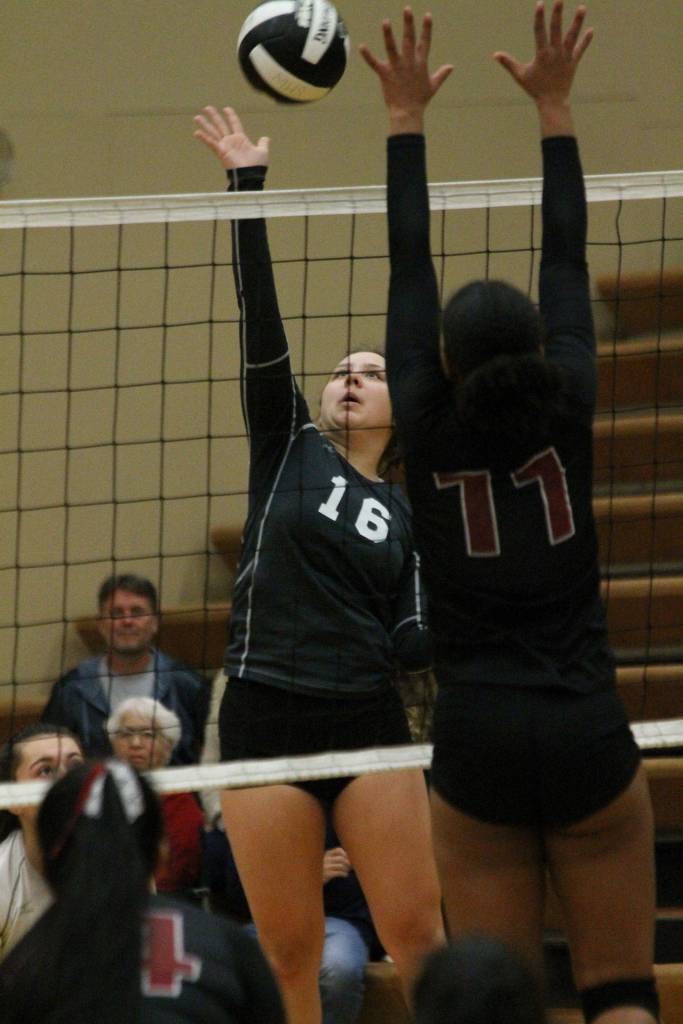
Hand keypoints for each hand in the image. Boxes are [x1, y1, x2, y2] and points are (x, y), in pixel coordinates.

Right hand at [193, 106, 269, 169]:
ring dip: (205, 125)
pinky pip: (211, 143)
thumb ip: (263, 144)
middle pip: (221, 125)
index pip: (235, 124)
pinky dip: (204, 138)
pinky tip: (196, 132)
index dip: (231, 116)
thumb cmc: (257, 166)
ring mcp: (225, 146)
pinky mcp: (221, 152)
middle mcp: (231, 141)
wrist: (251, 175)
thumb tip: (266, 138)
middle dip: (214, 117)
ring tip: (197, 117)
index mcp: (241, 139)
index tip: (226, 109)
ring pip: (213, 132)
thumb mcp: (262, 152)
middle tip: (207, 108)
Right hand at [323, 847, 350, 883]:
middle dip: (348, 863)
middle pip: (341, 858)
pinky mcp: (327, 874)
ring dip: (346, 869)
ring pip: (341, 866)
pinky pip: (339, 873)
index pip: (338, 850)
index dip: (345, 854)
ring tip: (347, 871)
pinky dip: (344, 874)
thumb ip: (334, 859)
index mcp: (326, 854)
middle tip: (350, 867)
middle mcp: (326, 859)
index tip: (349, 859)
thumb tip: (349, 861)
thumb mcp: (326, 862)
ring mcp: (326, 867)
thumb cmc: (322, 870)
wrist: (312, 878)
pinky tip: (345, 875)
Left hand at [359, 7, 452, 134]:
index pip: (425, 43)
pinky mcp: (385, 75)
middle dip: (408, 24)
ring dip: (389, 35)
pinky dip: (368, 56)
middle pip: (409, 40)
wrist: (408, 114)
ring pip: (392, 48)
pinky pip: (374, 63)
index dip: (426, 29)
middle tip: (407, 9)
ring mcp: (397, 68)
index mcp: (421, 64)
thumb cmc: (420, 101)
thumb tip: (451, 67)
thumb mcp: (433, 86)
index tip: (427, 15)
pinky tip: (362, 46)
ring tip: (385, 22)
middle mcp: (409, 63)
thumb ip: (441, 74)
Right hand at [494, 1, 592, 107]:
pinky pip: (580, 49)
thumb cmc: (535, 89)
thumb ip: (508, 63)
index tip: (540, 3)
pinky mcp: (573, 63)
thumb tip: (495, 55)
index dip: (539, 17)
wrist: (552, 102)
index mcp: (542, 54)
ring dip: (577, 22)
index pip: (539, 31)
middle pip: (557, 29)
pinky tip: (591, 30)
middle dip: (558, 13)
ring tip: (582, 7)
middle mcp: (555, 53)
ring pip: (572, 36)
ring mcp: (566, 57)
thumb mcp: (520, 75)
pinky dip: (586, 40)